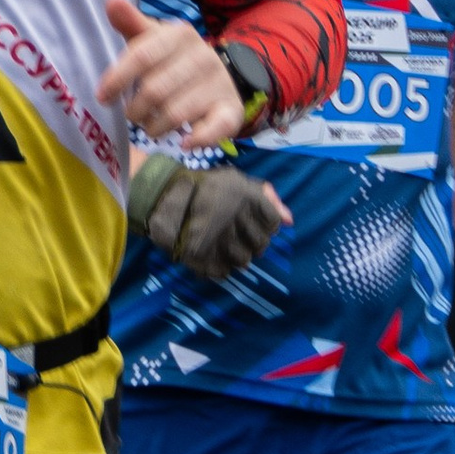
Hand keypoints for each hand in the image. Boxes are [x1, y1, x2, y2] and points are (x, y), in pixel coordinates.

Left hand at [98, 0, 246, 147]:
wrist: (221, 79)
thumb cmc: (174, 60)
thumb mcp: (153, 40)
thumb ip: (131, 23)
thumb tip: (110, 0)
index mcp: (180, 35)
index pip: (142, 55)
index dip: (118, 78)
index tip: (102, 97)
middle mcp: (203, 56)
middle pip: (155, 89)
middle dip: (136, 109)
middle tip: (132, 115)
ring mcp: (219, 83)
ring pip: (175, 113)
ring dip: (155, 127)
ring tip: (149, 127)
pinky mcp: (231, 110)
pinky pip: (212, 129)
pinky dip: (196, 139)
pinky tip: (183, 142)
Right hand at [127, 151, 288, 278]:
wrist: (163, 194)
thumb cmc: (206, 187)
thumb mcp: (238, 182)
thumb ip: (268, 198)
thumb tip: (291, 220)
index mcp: (248, 197)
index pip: (273, 224)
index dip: (265, 227)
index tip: (253, 224)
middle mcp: (237, 218)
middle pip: (260, 246)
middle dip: (252, 244)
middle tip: (236, 236)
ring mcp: (220, 239)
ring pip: (243, 261)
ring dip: (235, 256)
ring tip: (222, 245)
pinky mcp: (203, 256)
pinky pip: (222, 271)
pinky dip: (217, 267)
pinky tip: (211, 255)